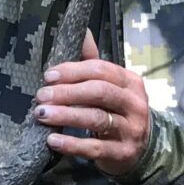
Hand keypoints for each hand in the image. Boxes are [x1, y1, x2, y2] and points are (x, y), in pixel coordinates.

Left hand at [33, 30, 151, 177]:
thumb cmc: (118, 112)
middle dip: (67, 92)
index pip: (101, 70)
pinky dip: (71, 143)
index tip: (48, 75)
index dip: (73, 71)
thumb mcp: (112, 86)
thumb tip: (82, 32)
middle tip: (41, 96)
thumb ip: (93, 62)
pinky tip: (52, 140)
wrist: (142, 150)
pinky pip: (94, 147)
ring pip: (96, 118)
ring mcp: (131, 130)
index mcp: (130, 82)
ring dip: (65, 115)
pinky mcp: (122, 153)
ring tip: (41, 114)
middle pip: (99, 91)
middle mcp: (135, 104)